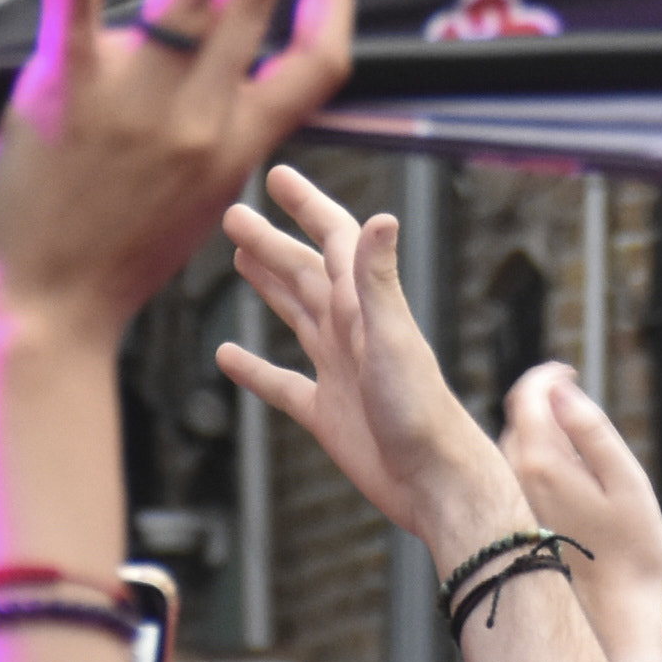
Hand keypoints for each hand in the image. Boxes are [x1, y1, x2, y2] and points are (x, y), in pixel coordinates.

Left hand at [0, 0, 353, 342]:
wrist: (38, 318)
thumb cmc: (102, 271)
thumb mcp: (190, 208)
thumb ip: (209, 142)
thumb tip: (214, 92)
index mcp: (236, 147)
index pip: (317, 61)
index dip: (330, 1)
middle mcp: (199, 114)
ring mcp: (135, 98)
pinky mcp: (64, 90)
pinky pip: (79, 3)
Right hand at [220, 163, 519, 558]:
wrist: (434, 484)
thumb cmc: (422, 413)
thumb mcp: (394, 338)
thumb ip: (378, 280)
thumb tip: (380, 216)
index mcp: (365, 306)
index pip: (333, 240)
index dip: (306, 205)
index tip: (276, 177)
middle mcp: (351, 331)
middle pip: (304, 274)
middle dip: (271, 242)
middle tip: (232, 216)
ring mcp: (338, 371)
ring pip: (295, 316)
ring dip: (269, 286)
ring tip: (240, 259)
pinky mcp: (326, 413)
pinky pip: (282, 384)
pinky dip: (254, 369)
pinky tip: (228, 356)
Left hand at [501, 361, 661, 661]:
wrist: (610, 625)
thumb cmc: (630, 555)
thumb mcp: (627, 482)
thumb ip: (593, 430)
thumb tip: (563, 390)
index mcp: (538, 460)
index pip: (526, 394)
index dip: (548, 376)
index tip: (570, 373)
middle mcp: (509, 481)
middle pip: (520, 421)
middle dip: (547, 410)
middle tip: (583, 418)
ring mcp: (506, 509)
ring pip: (516, 453)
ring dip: (541, 442)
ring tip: (581, 462)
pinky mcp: (508, 532)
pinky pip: (515, 484)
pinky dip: (536, 473)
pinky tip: (567, 498)